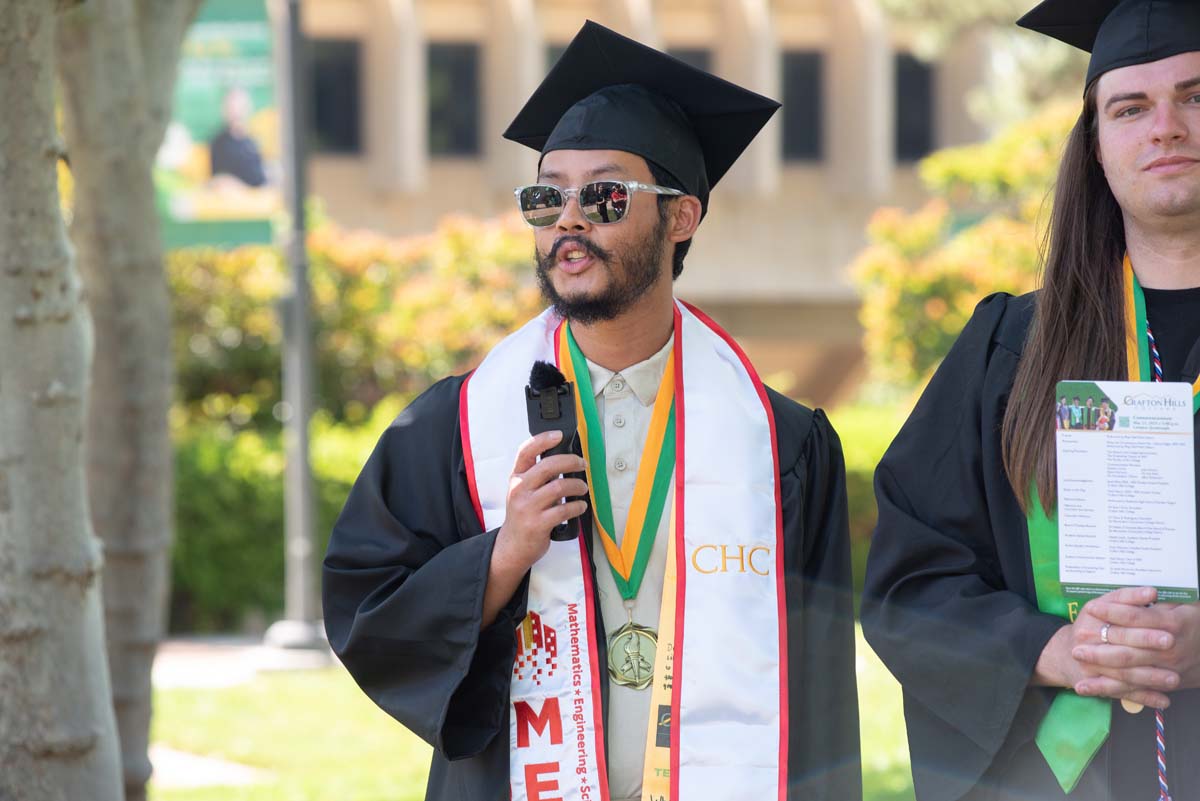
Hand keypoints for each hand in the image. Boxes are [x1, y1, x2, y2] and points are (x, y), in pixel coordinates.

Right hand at [494, 431, 588, 572]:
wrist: (513, 546)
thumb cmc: (523, 515)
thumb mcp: (523, 492)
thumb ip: (538, 477)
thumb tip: (566, 462)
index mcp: (516, 478)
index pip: (526, 452)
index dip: (542, 440)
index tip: (559, 435)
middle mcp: (519, 490)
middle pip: (548, 466)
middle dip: (570, 461)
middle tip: (582, 463)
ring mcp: (527, 507)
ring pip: (559, 487)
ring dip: (577, 485)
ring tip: (582, 487)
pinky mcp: (538, 524)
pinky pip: (564, 510)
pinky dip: (577, 506)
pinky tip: (580, 506)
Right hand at [1033, 586, 1178, 708]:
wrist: (1063, 654)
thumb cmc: (1092, 626)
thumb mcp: (1103, 606)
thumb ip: (1126, 599)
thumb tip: (1152, 594)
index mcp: (1091, 616)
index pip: (1120, 614)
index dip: (1140, 613)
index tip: (1162, 616)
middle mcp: (1087, 640)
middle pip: (1120, 643)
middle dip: (1146, 642)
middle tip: (1169, 642)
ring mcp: (1089, 665)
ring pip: (1123, 673)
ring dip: (1150, 677)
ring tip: (1173, 678)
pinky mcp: (1095, 684)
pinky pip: (1123, 693)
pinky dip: (1144, 698)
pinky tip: (1163, 700)